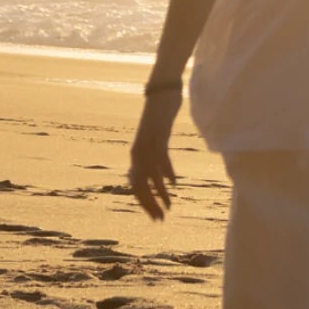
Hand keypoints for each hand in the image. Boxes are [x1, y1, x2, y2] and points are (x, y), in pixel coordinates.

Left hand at [128, 88, 182, 219]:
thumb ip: (152, 155)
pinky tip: (173, 183)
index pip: (135, 185)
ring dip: (158, 192)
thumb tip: (154, 173)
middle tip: (160, 218)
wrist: (161, 90)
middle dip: (149, 203)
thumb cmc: (159, 116)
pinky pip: (160, 157)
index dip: (143, 202)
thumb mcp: (154, 139)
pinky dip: (166, 171)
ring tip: (168, 206)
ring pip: (149, 174)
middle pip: (139, 184)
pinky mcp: (158, 134)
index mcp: (136, 154)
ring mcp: (147, 143)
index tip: (155, 216)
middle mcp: (138, 151)